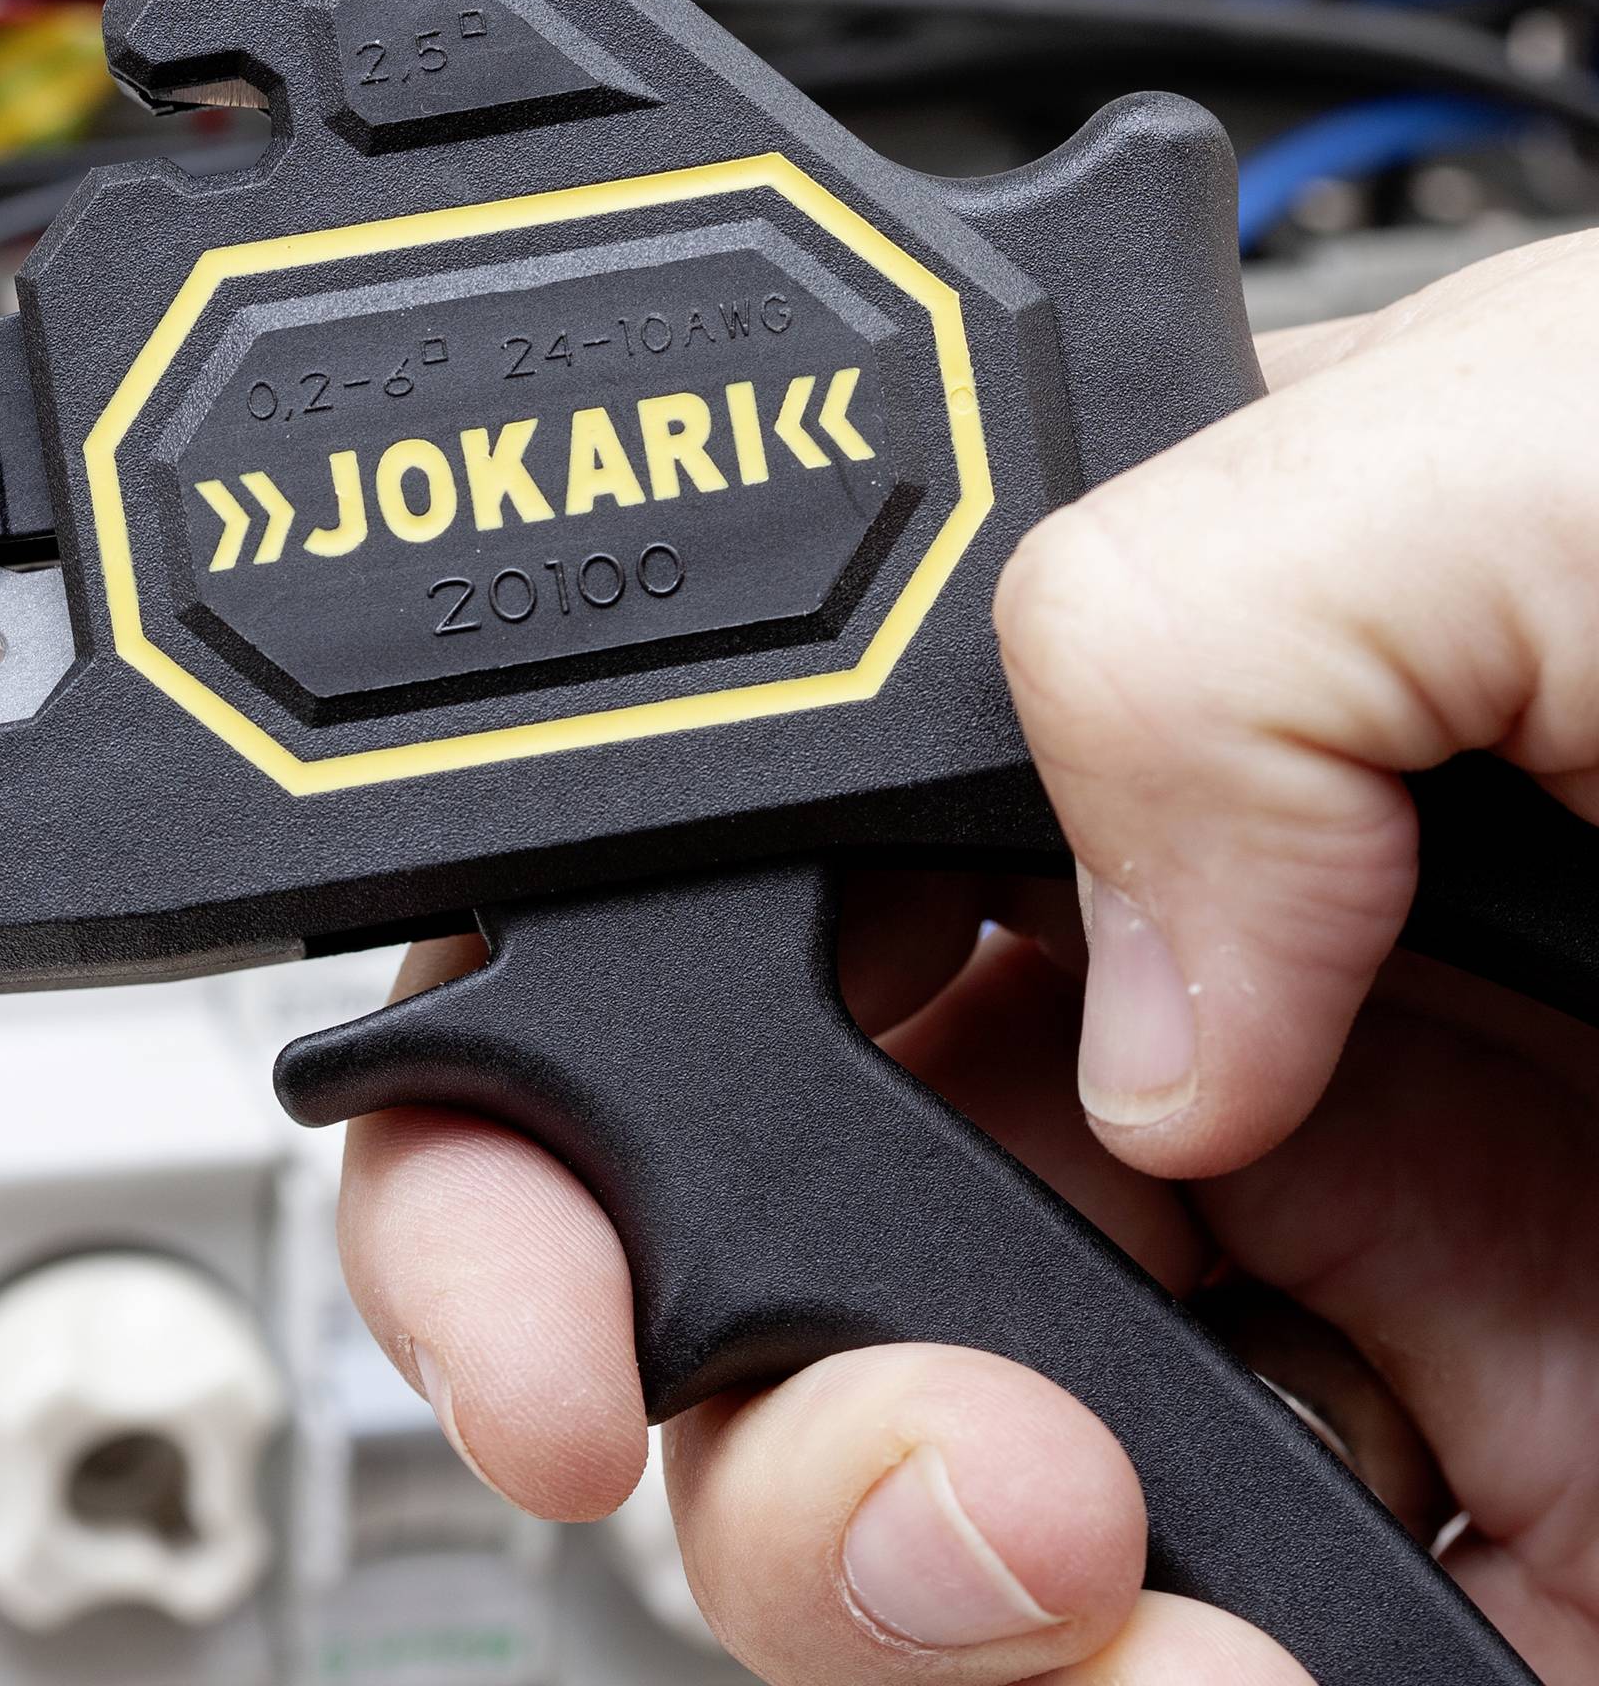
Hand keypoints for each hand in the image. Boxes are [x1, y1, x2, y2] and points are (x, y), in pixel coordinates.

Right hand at [337, 236, 1598, 1681]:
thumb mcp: (1582, 442)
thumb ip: (1202, 594)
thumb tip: (1095, 975)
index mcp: (1186, 778)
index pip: (730, 904)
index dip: (544, 1051)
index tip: (512, 1212)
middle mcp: (1210, 1072)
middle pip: (736, 1236)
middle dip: (650, 1345)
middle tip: (708, 1385)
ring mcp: (1334, 1355)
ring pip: (883, 1504)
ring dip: (853, 1551)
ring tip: (1029, 1532)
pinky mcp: (1470, 1576)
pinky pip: (1144, 1672)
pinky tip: (1206, 1649)